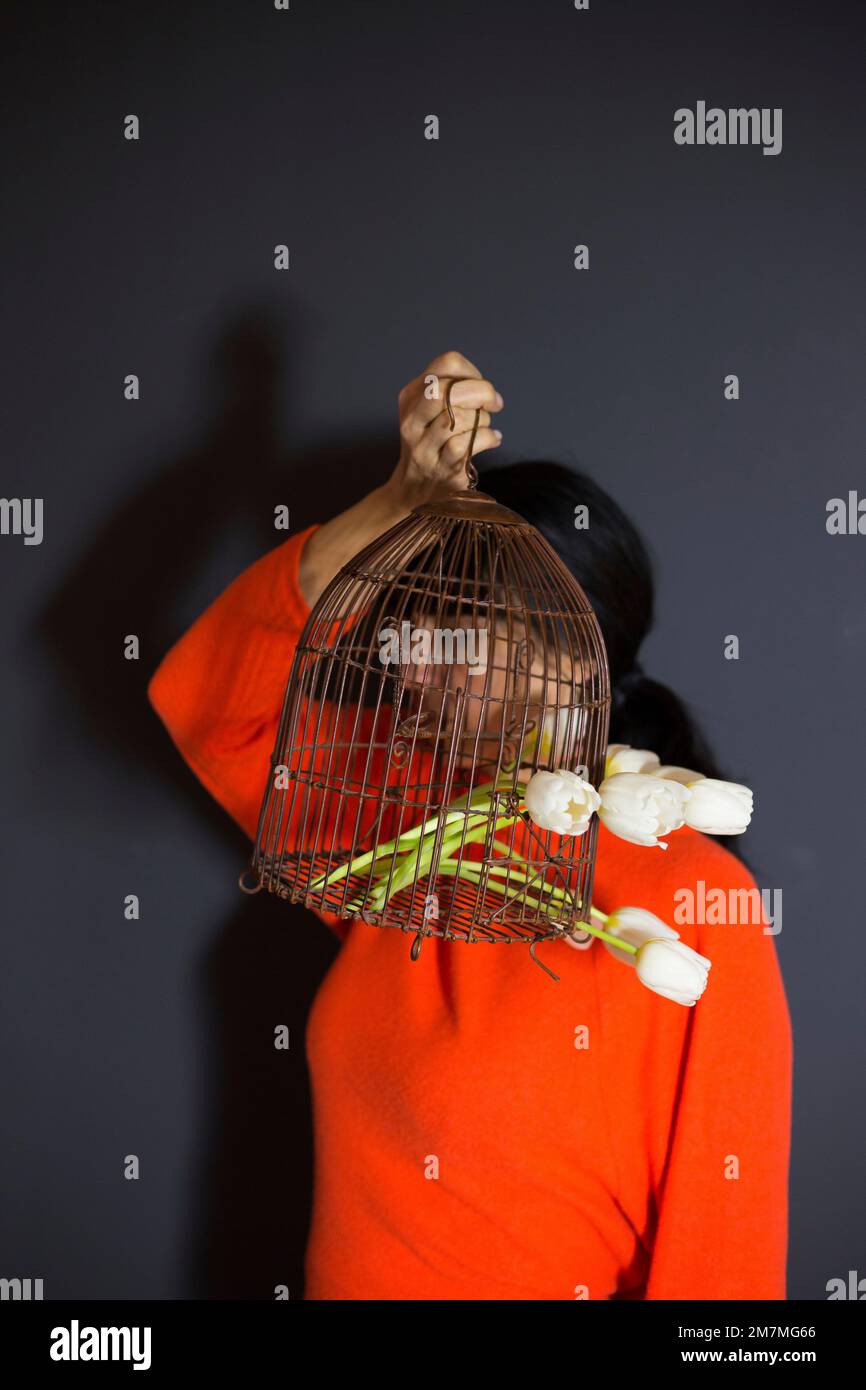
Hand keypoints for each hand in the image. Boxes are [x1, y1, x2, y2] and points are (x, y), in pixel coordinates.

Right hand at [386, 350, 503, 508]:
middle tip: (494, 404)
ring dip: (483, 419)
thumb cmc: (432, 442)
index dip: (473, 373)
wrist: (414, 489)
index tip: (481, 388)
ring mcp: (424, 447)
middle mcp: (411, 421)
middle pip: (444, 390)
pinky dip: (488, 438)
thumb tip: (486, 390)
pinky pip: (468, 444)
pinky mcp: (441, 468)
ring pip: (458, 418)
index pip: (446, 364)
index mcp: (410, 397)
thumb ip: (452, 391)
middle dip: (481, 392)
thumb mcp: (430, 411)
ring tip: (484, 427)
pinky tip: (493, 439)